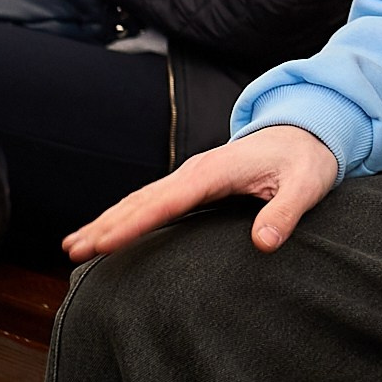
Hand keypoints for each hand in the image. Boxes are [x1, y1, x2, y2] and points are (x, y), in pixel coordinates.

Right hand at [63, 124, 339, 260]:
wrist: (309, 130)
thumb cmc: (308, 159)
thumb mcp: (307, 186)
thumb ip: (286, 213)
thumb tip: (264, 244)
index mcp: (215, 172)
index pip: (167, 202)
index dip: (134, 224)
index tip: (103, 243)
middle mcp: (196, 172)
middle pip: (142, 201)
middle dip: (106, 225)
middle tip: (72, 252)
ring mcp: (192, 176)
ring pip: (140, 200)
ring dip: (107, 221)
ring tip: (73, 247)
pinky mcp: (195, 184)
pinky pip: (152, 201)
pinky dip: (125, 216)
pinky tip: (107, 232)